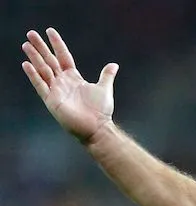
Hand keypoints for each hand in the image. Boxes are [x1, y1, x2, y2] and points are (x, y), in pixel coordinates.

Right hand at [21, 28, 117, 142]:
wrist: (97, 128)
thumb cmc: (101, 111)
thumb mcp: (104, 88)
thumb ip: (106, 75)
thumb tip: (114, 64)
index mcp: (73, 77)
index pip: (63, 56)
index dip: (57, 44)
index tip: (50, 31)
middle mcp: (62, 82)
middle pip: (49, 60)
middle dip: (40, 47)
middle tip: (31, 33)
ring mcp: (56, 90)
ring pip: (42, 70)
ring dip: (34, 57)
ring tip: (26, 45)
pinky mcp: (51, 100)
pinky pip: (40, 85)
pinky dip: (33, 75)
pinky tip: (26, 64)